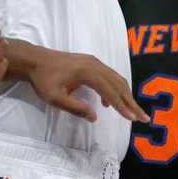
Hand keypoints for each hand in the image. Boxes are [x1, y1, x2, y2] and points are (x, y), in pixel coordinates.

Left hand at [27, 46, 148, 123]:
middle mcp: (95, 65)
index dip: (122, 106)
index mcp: (88, 73)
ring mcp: (94, 62)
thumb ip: (75, 107)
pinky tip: (109, 102)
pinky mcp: (91, 62)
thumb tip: (95, 117)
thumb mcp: (54, 97)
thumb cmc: (42, 79)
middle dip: (131, 102)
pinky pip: (109, 76)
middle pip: (119, 84)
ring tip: (132, 111)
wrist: (34, 59)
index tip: (133, 119)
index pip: (110, 92)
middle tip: (143, 117)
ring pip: (116, 79)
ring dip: (126, 95)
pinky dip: (115, 88)